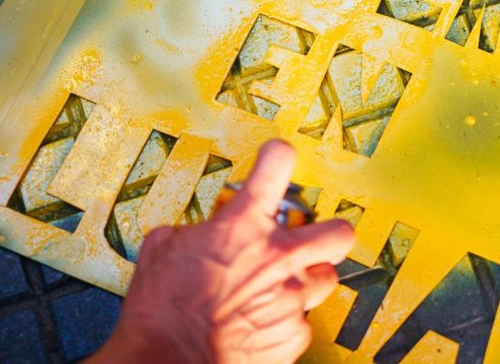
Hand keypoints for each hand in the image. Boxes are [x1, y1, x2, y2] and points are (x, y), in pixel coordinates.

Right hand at [91, 140, 354, 363]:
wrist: (171, 362)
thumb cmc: (162, 311)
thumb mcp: (161, 251)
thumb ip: (191, 232)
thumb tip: (195, 233)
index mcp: (243, 227)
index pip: (276, 166)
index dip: (277, 156)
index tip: (276, 156)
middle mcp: (277, 258)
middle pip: (337, 232)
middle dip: (330, 230)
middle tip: (315, 234)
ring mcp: (291, 298)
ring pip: (326, 279)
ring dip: (308, 279)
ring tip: (284, 285)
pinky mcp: (293, 336)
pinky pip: (303, 322)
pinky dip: (286, 321)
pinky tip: (264, 322)